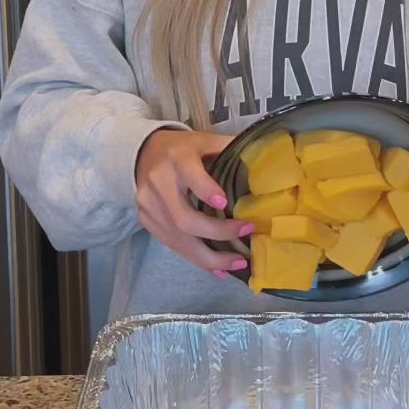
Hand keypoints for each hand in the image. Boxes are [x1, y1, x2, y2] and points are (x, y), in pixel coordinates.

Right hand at [135, 128, 252, 277]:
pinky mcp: (147, 222)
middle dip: (217, 233)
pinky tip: (217, 268)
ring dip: (209, 257)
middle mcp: (159, 183)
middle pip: (184, 218)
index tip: (225, 203)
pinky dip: (197, 259)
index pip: (190, 175)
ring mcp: (149, 206)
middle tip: (246, 234)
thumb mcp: (205, 140)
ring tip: (236, 264)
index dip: (205, 190)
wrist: (144, 154)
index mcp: (177, 157)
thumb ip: (229, 149)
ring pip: (178, 239)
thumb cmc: (183, 149)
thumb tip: (263, 163)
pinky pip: (173, 245)